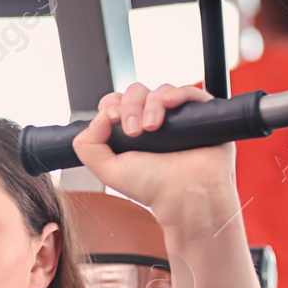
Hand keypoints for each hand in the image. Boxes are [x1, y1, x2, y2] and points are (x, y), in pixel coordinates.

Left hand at [71, 82, 237, 223]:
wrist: (185, 196)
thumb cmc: (154, 187)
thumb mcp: (109, 170)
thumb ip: (88, 147)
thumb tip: (97, 119)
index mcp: (131, 133)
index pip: (116, 103)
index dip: (112, 106)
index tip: (113, 120)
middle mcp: (153, 122)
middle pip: (136, 92)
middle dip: (130, 106)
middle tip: (134, 130)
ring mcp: (177, 117)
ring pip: (159, 91)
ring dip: (151, 104)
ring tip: (153, 128)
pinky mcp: (199, 114)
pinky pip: (188, 91)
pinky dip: (176, 93)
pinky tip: (169, 105)